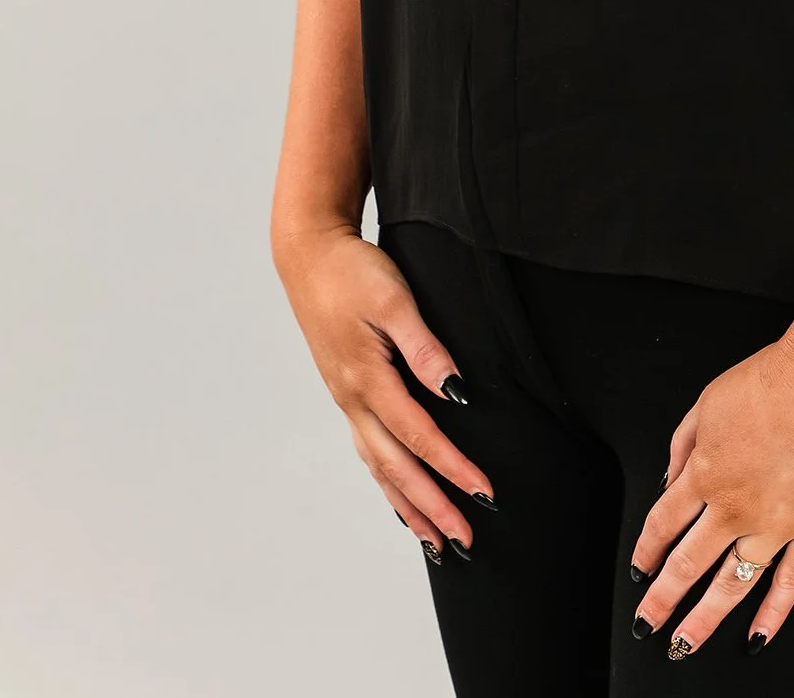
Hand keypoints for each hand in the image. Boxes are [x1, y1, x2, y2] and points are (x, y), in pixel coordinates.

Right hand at [274, 222, 494, 563]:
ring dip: (409, 504)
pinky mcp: (346, 390)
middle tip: (465, 540)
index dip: (453, 469)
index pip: (419, 437)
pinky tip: (399, 494)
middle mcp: (353, 399)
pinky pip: (369, 449)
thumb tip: (457, 392)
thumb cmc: (353, 272)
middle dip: (432, 506)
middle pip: (397, 467)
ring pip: (379, 466)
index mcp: (367, 379)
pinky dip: (387, 480)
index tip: (484, 495)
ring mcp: (346, 398)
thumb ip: (425, 348)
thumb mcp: (393, 301)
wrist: (309, 254)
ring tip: (435, 540)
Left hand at [627, 331, 793, 657]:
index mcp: (705, 472)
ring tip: (685, 644)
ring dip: (704, 618)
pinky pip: (790, 583)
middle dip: (663, 599)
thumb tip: (669, 479)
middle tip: (647, 624)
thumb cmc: (774, 380)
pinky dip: (772, 615)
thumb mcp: (708, 401)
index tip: (640, 572)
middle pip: (688, 564)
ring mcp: (776, 524)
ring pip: (732, 584)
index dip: (648, 552)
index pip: (664, 524)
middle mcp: (734, 506)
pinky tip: (757, 636)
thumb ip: (683, 443)